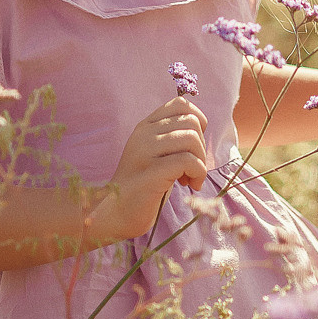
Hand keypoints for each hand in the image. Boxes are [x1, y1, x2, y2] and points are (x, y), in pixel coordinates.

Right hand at [96, 96, 210, 238]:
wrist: (115, 214)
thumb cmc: (144, 187)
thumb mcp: (155, 154)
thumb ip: (171, 137)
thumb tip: (201, 125)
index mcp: (145, 127)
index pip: (180, 104)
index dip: (198, 121)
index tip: (194, 146)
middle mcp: (143, 134)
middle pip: (191, 122)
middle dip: (201, 147)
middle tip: (192, 169)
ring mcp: (145, 152)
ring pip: (192, 139)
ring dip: (201, 162)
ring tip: (191, 179)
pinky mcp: (151, 172)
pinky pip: (188, 161)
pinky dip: (198, 173)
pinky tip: (191, 185)